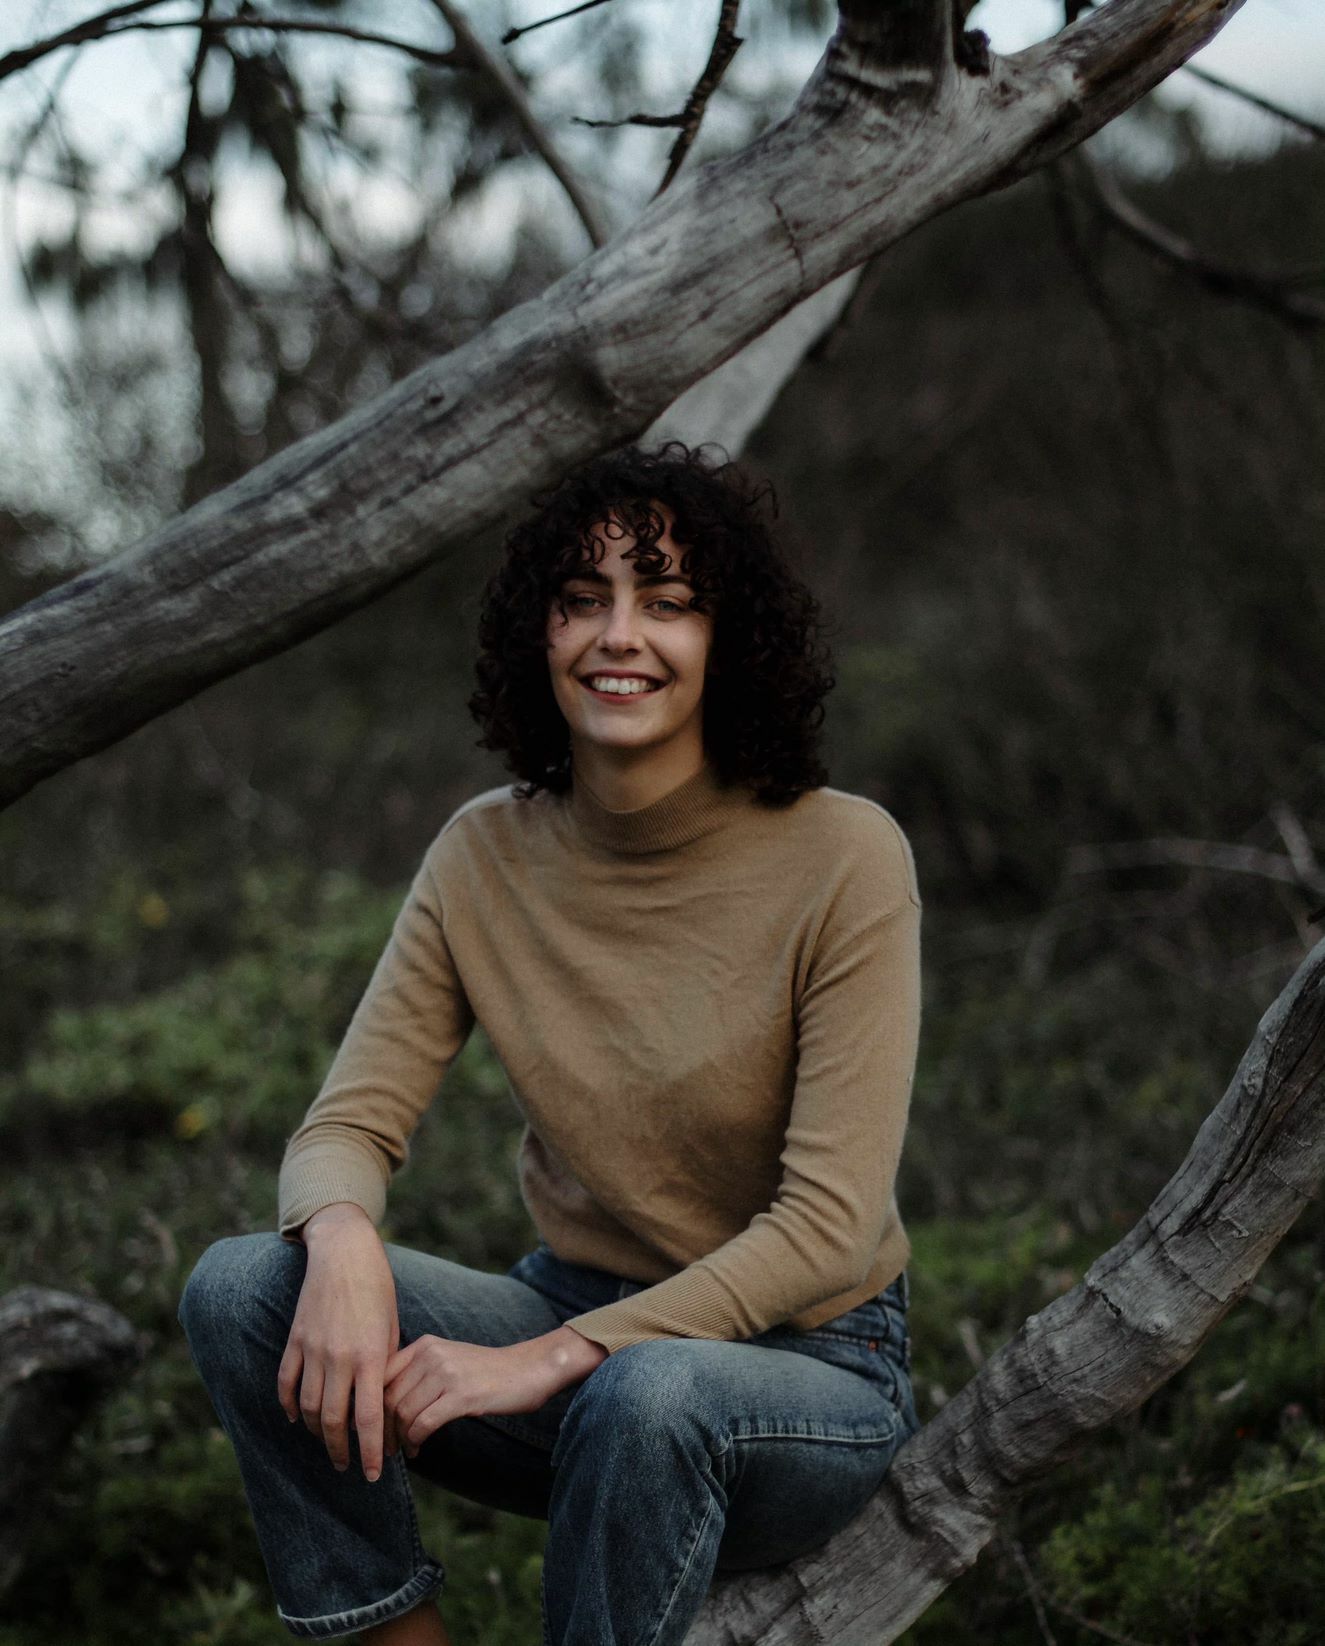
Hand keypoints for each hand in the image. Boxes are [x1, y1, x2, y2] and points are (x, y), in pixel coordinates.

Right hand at [277, 1202, 398, 1482]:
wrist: (345, 1254)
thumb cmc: (378, 1289)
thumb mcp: (391, 1328)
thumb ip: (384, 1367)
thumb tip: (380, 1406)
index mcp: (371, 1355)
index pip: (370, 1418)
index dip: (372, 1451)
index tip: (374, 1474)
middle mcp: (340, 1357)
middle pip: (333, 1421)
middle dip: (341, 1451)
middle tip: (348, 1465)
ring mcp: (313, 1349)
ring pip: (308, 1408)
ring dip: (316, 1433)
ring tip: (327, 1443)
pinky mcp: (295, 1340)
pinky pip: (287, 1383)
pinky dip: (290, 1406)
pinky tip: (297, 1419)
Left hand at [384, 1325, 606, 1456]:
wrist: (528, 1370)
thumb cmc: (487, 1372)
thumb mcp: (448, 1361)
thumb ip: (418, 1374)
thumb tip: (384, 1405)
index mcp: (424, 1345)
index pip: (380, 1376)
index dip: (368, 1406)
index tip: (366, 1429)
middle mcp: (431, 1354)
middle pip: (387, 1397)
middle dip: (380, 1429)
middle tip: (384, 1448)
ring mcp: (447, 1373)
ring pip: (402, 1412)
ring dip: (397, 1439)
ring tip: (403, 1451)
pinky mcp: (461, 1395)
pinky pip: (423, 1423)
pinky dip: (414, 1441)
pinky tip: (417, 1449)